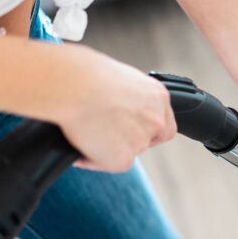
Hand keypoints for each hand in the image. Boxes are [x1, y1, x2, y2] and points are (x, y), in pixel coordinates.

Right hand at [53, 50, 175, 170]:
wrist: (73, 86)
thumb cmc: (85, 74)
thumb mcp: (117, 78)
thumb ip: (126, 96)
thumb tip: (114, 106)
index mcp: (157, 96)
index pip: (164, 123)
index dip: (147, 129)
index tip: (130, 128)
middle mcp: (155, 120)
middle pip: (148, 140)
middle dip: (128, 139)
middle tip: (104, 131)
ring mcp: (142, 141)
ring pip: (127, 152)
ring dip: (109, 148)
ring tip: (85, 131)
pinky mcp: (124, 159)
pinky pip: (107, 163)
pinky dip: (92, 158)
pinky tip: (80, 144)